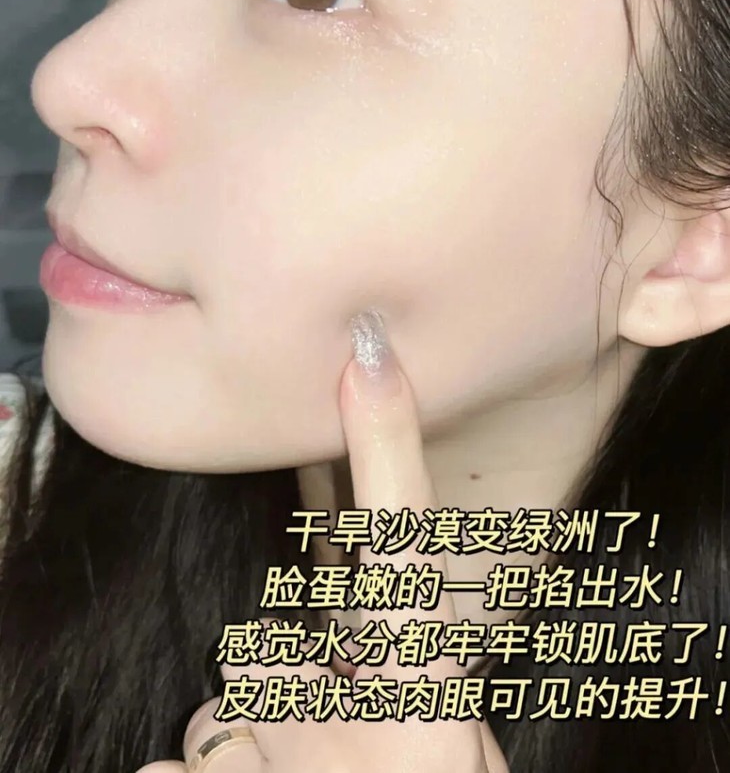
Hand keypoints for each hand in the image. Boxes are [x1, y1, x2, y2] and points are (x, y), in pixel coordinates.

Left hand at [136, 313, 509, 771]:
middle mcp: (350, 701)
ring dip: (246, 757)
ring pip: (218, 720)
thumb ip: (393, 697)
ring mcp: (280, 747)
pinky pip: (176, 768)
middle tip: (327, 760)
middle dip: (278, 698)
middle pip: (261, 654)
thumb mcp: (437, 745)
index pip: (403, 538)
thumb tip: (349, 658)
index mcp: (422, 685)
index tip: (367, 356)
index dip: (387, 440)